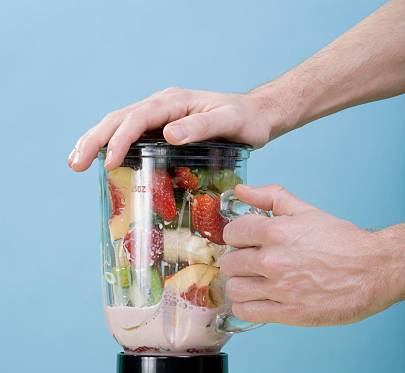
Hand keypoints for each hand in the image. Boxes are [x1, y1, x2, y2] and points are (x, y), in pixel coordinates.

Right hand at [67, 88, 272, 171]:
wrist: (256, 116)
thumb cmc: (246, 121)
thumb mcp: (229, 122)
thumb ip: (201, 127)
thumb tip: (167, 135)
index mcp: (173, 103)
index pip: (137, 119)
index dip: (120, 141)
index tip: (109, 163)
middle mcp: (162, 106)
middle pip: (118, 119)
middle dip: (94, 141)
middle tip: (75, 165)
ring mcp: (160, 116)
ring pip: (119, 124)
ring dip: (96, 142)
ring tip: (76, 161)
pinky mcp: (162, 127)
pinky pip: (131, 133)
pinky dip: (112, 144)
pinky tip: (103, 159)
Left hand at [220, 184, 404, 325]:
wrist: (375, 270)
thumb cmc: (344, 243)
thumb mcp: (307, 212)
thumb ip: (270, 198)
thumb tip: (241, 191)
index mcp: (276, 232)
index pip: (231, 233)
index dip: (236, 237)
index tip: (244, 242)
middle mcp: (273, 260)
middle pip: (230, 263)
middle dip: (238, 262)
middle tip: (251, 264)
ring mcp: (280, 288)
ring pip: (234, 289)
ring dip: (240, 285)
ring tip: (254, 283)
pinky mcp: (288, 313)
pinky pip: (246, 312)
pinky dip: (246, 307)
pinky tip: (257, 300)